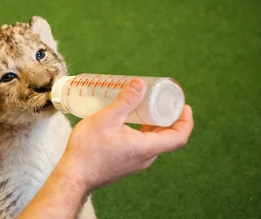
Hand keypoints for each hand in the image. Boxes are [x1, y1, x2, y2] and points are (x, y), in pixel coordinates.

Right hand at [56, 78, 193, 191]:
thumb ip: (125, 101)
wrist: (74, 175)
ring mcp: (136, 163)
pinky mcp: (127, 164)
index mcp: (146, 148)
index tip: (184, 106)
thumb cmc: (88, 149)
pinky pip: (142, 147)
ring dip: (153, 125)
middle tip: (161, 100)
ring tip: (144, 107)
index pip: (179, 137)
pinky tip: (128, 122)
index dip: (186, 121)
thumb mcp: (106, 119)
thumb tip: (140, 83)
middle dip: (168, 118)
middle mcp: (146, 158)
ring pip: (153, 142)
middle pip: (167, 138)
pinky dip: (142, 133)